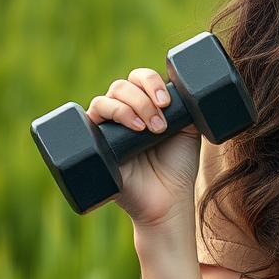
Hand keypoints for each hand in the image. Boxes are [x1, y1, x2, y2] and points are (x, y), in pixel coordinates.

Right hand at [87, 68, 201, 225]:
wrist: (168, 200)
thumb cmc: (178, 167)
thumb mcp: (189, 129)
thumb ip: (187, 106)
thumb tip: (183, 86)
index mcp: (144, 106)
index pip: (139, 78)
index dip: (150, 81)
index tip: (167, 102)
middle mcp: (123, 114)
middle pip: (122, 86)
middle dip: (143, 100)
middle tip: (160, 125)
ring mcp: (107, 129)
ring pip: (106, 99)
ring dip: (129, 107)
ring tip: (148, 130)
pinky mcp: (94, 144)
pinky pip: (89, 117)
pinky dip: (107, 114)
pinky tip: (127, 128)